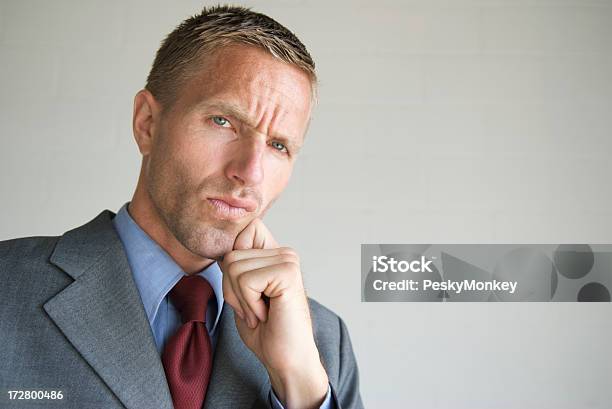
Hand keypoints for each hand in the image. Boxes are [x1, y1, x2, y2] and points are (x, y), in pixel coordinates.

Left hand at [219, 218, 328, 408]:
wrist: (286, 360)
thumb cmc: (265, 331)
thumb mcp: (241, 293)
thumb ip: (234, 267)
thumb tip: (220, 249)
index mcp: (274, 254)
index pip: (243, 230)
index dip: (231, 261)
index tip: (247, 292)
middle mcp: (284, 252)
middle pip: (229, 255)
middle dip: (231, 289)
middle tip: (254, 309)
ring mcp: (288, 260)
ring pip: (233, 267)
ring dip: (240, 299)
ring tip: (260, 313)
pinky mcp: (288, 273)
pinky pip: (246, 280)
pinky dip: (248, 303)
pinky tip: (266, 314)